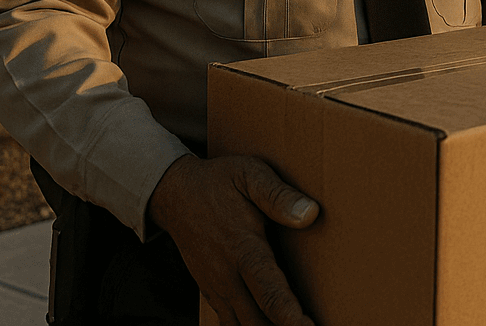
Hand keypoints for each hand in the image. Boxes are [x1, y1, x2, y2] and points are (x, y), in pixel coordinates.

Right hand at [147, 154, 319, 325]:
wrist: (175, 195)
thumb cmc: (218, 182)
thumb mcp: (250, 175)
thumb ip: (279, 195)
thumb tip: (310, 214)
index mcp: (243, 248)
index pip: (269, 291)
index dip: (290, 317)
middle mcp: (228, 276)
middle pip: (256, 321)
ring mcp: (217, 288)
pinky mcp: (212, 293)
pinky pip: (230, 323)